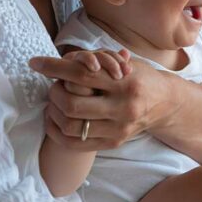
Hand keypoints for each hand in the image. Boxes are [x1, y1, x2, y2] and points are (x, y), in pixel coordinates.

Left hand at [30, 55, 168, 150]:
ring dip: (54, 113)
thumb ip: (97, 59)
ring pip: (72, 126)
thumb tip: (63, 58)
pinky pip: (76, 143)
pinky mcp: (113, 143)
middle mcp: (123, 107)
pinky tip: (54, 120)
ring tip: (53, 102)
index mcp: (125, 81)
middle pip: (73, 104)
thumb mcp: (124, 62)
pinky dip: (58, 131)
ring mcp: (118, 128)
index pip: (82, 73)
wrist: (165, 103)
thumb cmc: (140, 76)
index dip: (55, 67)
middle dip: (54, 93)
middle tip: (52, 86)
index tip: (35, 63)